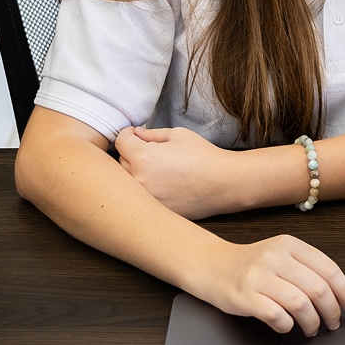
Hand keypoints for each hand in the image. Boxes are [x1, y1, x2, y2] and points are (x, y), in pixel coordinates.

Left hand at [116, 126, 243, 218]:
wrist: (225, 184)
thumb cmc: (204, 156)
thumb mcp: (178, 135)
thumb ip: (152, 134)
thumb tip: (136, 134)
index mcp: (142, 157)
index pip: (120, 142)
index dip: (127, 134)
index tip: (134, 134)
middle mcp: (139, 179)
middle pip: (120, 162)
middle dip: (130, 153)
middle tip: (148, 151)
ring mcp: (146, 198)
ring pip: (128, 182)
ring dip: (135, 172)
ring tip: (155, 168)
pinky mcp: (155, 210)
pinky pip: (142, 197)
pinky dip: (147, 189)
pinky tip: (164, 184)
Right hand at [189, 234, 344, 334]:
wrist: (211, 266)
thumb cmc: (251, 265)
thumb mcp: (285, 260)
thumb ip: (315, 273)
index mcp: (290, 245)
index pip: (329, 269)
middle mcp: (275, 257)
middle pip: (318, 289)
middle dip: (331, 312)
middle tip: (332, 323)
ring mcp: (259, 276)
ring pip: (301, 304)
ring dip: (312, 322)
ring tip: (311, 328)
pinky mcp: (245, 296)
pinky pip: (277, 316)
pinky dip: (287, 326)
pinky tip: (286, 326)